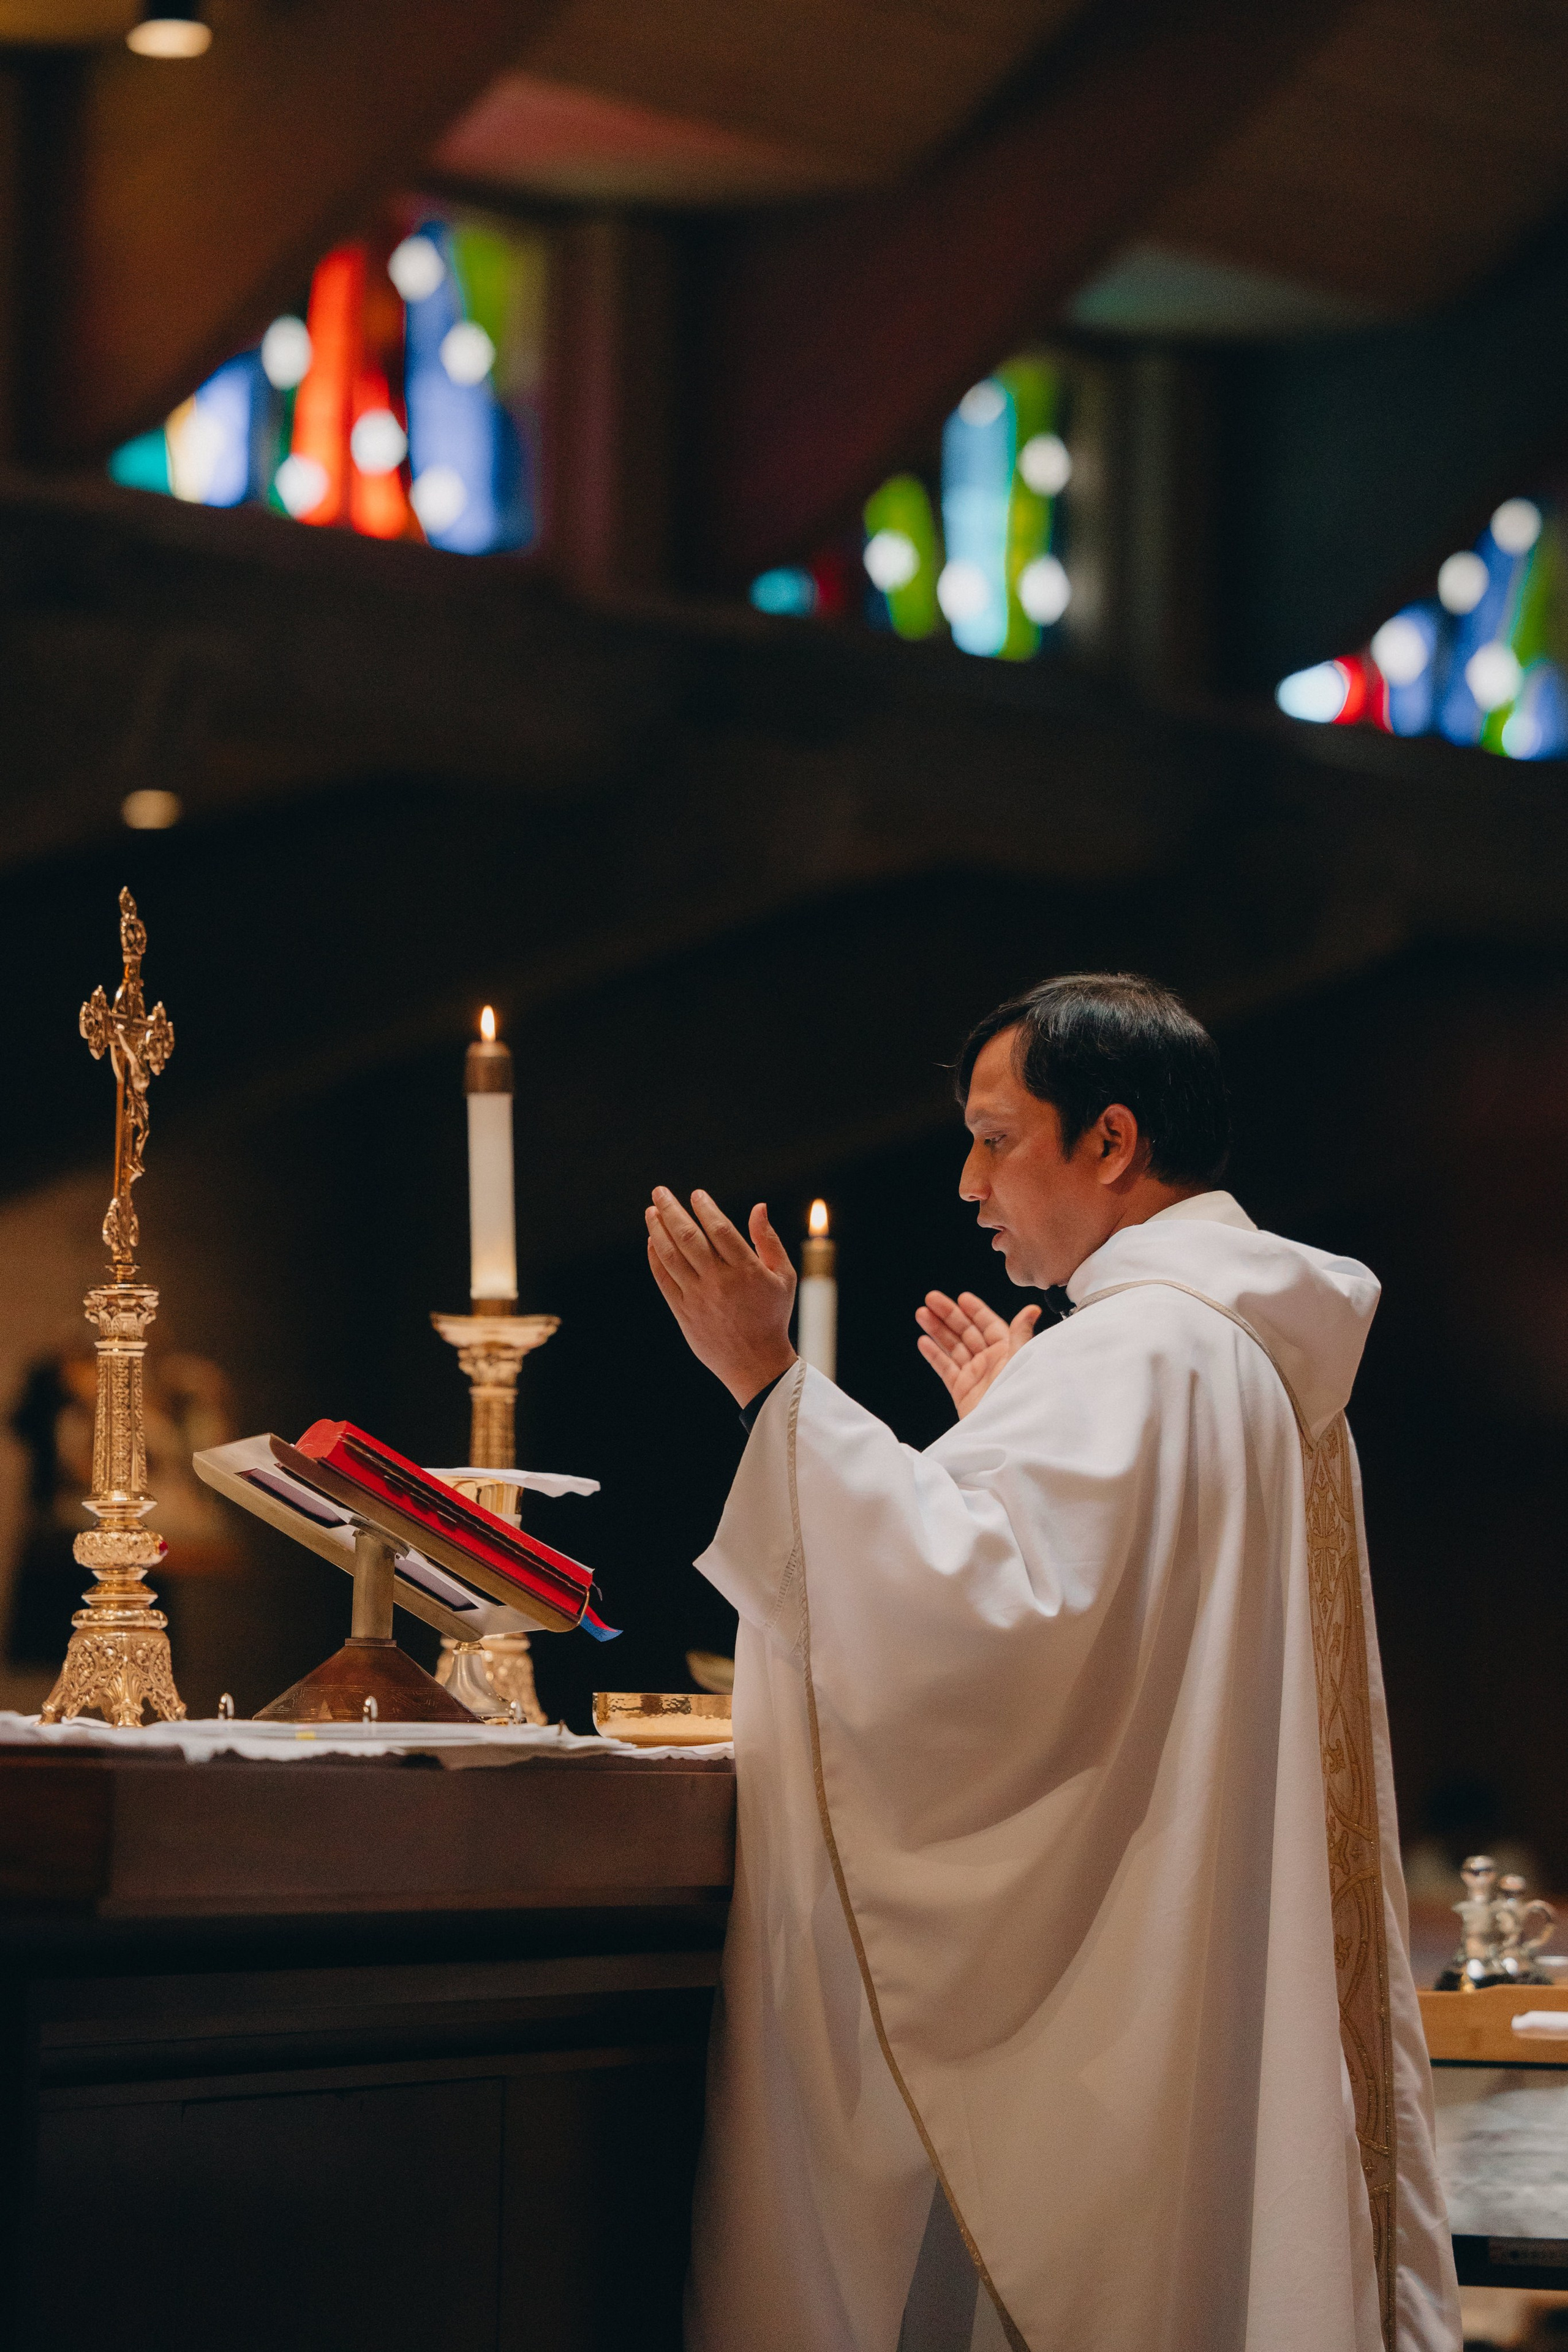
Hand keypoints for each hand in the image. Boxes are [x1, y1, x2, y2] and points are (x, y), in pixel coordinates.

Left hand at [646, 1188, 797, 1404]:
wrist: (756, 1363)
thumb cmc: (773, 1315)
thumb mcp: (784, 1277)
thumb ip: (769, 1240)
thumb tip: (758, 1206)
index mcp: (747, 1271)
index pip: (720, 1230)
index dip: (706, 1209)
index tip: (697, 1194)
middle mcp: (719, 1282)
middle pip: (689, 1238)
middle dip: (672, 1211)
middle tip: (660, 1192)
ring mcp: (698, 1297)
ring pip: (671, 1256)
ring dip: (658, 1230)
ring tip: (651, 1211)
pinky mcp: (684, 1311)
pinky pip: (664, 1280)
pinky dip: (655, 1258)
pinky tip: (652, 1241)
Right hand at [915, 1290, 1039, 1418]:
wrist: (1008, 1431)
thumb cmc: (1020, 1395)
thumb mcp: (1022, 1359)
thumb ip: (1021, 1334)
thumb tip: (1032, 1309)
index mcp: (1007, 1351)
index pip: (989, 1324)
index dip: (975, 1310)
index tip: (961, 1297)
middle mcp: (990, 1362)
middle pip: (966, 1332)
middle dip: (949, 1314)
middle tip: (931, 1299)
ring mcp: (975, 1376)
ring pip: (953, 1347)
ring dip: (937, 1330)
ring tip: (922, 1314)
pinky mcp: (962, 1391)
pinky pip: (945, 1369)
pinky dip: (934, 1355)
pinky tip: (924, 1342)